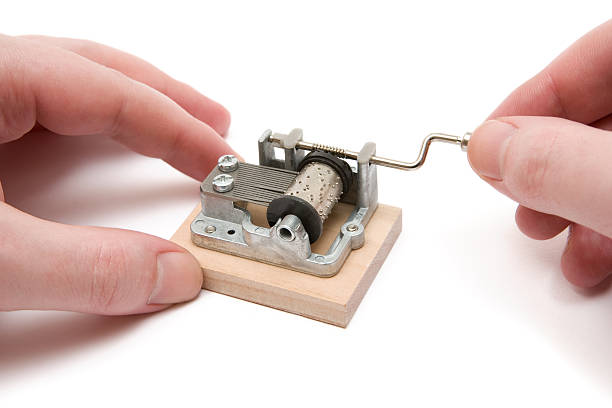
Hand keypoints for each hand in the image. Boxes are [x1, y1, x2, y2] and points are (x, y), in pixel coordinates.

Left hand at [0, 35, 236, 313]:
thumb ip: (84, 270)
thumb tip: (171, 274)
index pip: (114, 95)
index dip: (179, 131)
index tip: (222, 163)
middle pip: (99, 72)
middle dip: (167, 100)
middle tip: (217, 124)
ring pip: (70, 85)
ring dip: (131, 106)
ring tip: (174, 126)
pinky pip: (41, 111)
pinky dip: (89, 127)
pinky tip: (100, 145)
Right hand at [467, 20, 611, 287]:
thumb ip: (564, 166)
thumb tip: (494, 146)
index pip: (603, 52)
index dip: (538, 94)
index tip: (490, 139)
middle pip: (603, 108)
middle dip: (547, 157)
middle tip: (513, 190)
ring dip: (568, 199)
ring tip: (546, 234)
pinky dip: (603, 225)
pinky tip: (587, 261)